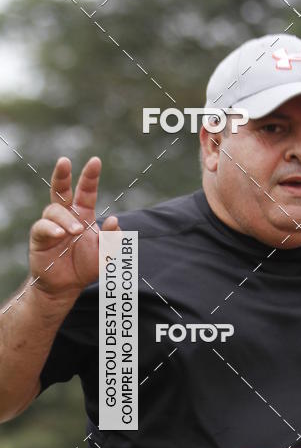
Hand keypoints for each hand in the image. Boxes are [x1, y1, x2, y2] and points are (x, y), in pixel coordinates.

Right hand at [29, 157, 119, 301]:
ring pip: (54, 210)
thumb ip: (112, 239)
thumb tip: (115, 220)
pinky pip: (42, 228)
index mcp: (83, 214)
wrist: (67, 286)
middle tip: (64, 161)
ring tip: (76, 231)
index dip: (90, 176)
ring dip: (66, 219)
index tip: (96, 161)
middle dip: (62, 175)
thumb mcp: (105, 254)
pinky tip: (61, 234)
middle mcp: (66, 216)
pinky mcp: (39, 238)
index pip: (86, 191)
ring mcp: (51, 225)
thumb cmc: (85, 266)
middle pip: (61, 190)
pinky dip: (52, 229)